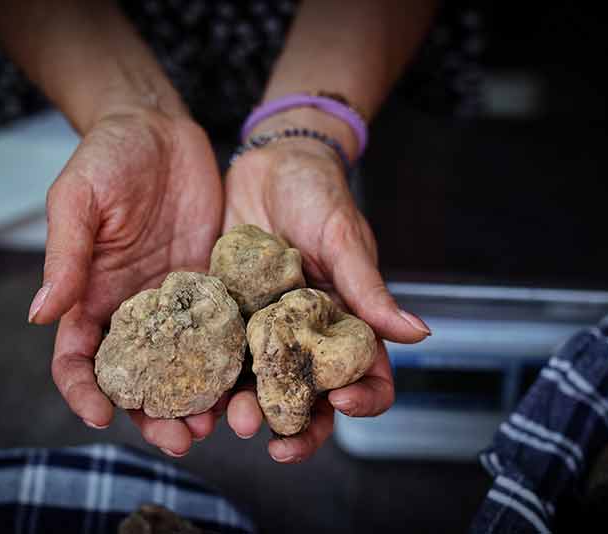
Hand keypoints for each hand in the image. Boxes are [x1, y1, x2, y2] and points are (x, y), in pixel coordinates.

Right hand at [27, 108, 223, 456]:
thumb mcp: (78, 200)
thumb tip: (40, 316)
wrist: (159, 128)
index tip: (101, 417)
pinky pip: (221, 332)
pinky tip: (248, 381)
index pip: (77, 359)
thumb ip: (66, 257)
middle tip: (179, 439)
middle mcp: (133, 310)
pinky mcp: (213, 287)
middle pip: (137, 379)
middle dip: (152, 414)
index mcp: (90, 296)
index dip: (83, 393)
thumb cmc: (107, 157)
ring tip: (216, 424)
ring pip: (184, 367)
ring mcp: (176, 304)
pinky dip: (230, 362)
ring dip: (195, 400)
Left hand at [222, 138, 429, 462]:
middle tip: (266, 434)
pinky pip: (216, 353)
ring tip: (220, 420)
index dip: (360, 401)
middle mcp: (306, 337)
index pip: (366, 378)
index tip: (339, 401)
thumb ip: (371, 290)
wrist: (269, 162)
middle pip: (307, 399)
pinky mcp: (226, 315)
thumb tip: (420, 334)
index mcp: (346, 325)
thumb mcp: (344, 239)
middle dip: (290, 423)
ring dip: (241, 409)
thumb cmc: (318, 193)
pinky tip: (187, 389)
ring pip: (257, 386)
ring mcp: (263, 330)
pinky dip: (204, 376)